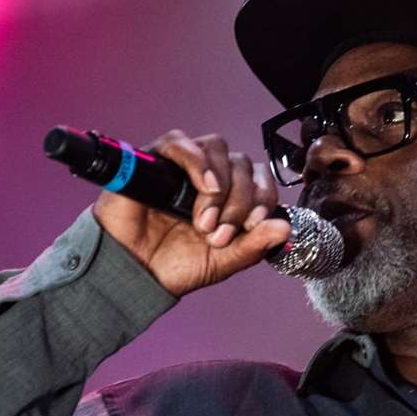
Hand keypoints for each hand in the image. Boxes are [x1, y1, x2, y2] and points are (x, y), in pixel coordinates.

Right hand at [92, 129, 290, 297]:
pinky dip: (197, 160)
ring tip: (205, 220)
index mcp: (229, 198)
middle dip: (239, 201)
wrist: (131, 273)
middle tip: (220, 233)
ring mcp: (182, 167)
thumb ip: (253, 246)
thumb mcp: (222, 262)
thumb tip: (285, 227)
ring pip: (217, 148)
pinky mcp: (154, 160)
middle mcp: (209, 177)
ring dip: (221, 184)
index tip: (254, 225)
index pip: (260, 179)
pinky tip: (203, 187)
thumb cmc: (172, 266)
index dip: (263, 197)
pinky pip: (179, 142)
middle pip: (241, 163)